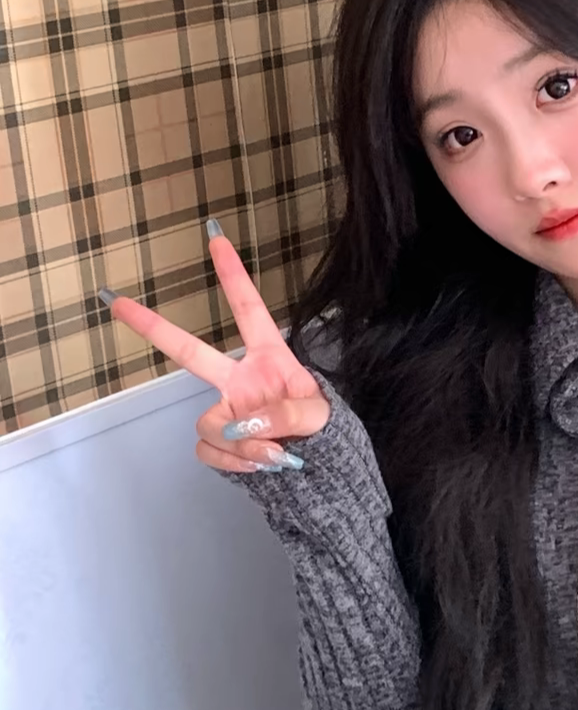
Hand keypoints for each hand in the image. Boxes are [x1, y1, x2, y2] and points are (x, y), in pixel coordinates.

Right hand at [100, 222, 330, 472]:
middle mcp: (240, 380)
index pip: (249, 310)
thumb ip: (284, 414)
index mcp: (270, 359)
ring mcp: (227, 410)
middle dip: (153, 328)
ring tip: (275, 454)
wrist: (321, 471)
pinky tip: (260, 465)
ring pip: (209, 423)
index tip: (216, 239)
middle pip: (189, 351)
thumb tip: (240, 425)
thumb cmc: (325, 433)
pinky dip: (233, 462)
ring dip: (240, 445)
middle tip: (119, 303)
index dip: (233, 275)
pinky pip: (208, 450)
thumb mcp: (319, 417)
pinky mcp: (218, 441)